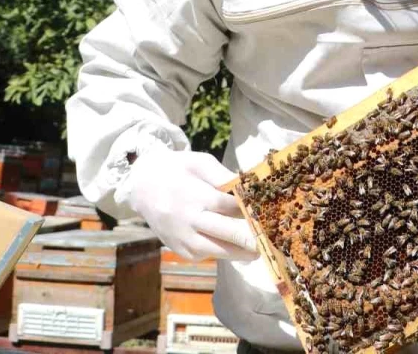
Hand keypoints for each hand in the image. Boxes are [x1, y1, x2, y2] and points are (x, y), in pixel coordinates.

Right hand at [117, 148, 257, 260]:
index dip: (252, 210)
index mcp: (196, 196)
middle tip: (276, 240)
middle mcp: (190, 221)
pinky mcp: (182, 252)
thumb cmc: (177, 170)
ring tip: (264, 250)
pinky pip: (209, 255)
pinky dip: (226, 252)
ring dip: (244, 251)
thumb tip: (249, 186)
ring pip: (221, 250)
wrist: (141, 187)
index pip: (231, 206)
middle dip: (254, 237)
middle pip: (230, 232)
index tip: (271, 213)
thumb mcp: (200, 162)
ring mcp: (184, 240)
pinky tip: (242, 250)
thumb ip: (224, 176)